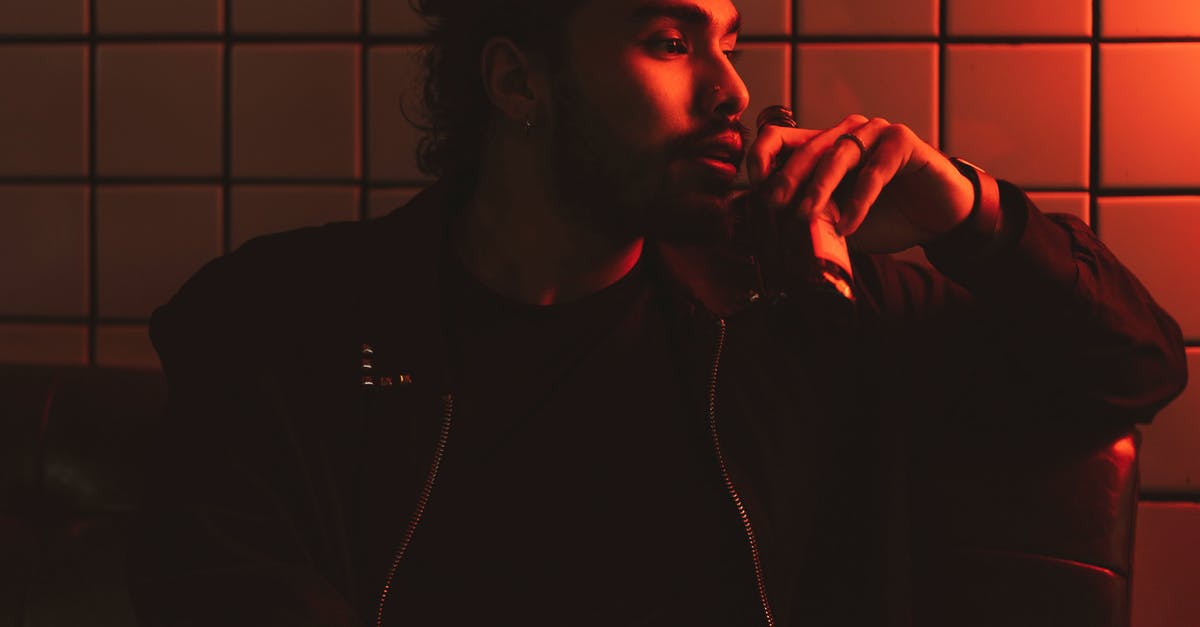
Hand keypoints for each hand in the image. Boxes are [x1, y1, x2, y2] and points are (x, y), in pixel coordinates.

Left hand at [745, 114, 975, 253]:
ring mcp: (875, 133)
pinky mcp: (902, 142)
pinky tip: (848, 225)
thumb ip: (810, 221)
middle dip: (787, 179)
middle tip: (774, 206)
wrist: (938, 217)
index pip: (781, 138)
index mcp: (824, 146)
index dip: (763, 156)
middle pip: (807, 148)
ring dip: (819, 189)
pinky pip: (875, 170)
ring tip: (806, 218)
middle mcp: (847, 133)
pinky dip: (859, 200)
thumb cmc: (884, 216)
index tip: (754, 185)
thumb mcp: (837, 222)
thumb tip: (770, 238)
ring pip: (838, 156)